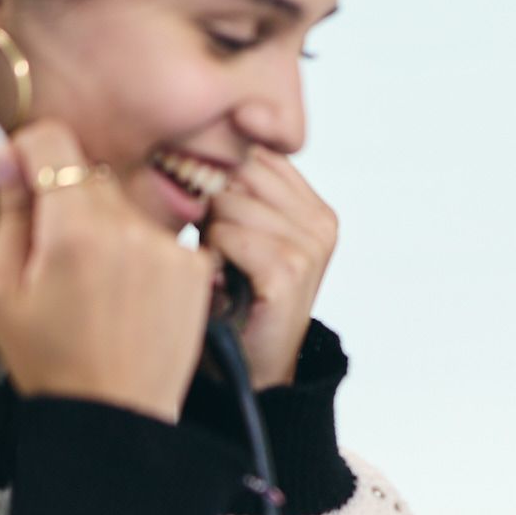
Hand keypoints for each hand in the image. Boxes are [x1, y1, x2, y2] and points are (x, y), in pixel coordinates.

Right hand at [0, 121, 212, 421]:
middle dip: (66, 200)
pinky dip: (140, 253)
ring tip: (94, 286)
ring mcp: (168, 247)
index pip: (51, 140)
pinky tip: (127, 297)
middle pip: (88, 172)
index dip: (28, 153)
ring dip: (105, 228)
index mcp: (73, 232)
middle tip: (56, 257)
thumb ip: (6, 213)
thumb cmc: (51, 363)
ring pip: (123, 204)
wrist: (113, 420)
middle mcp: (128, 230)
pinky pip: (158, 234)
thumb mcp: (1, 291)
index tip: (21, 177)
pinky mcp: (195, 266)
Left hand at [202, 147, 336, 390]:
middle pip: (239, 170)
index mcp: (312, 206)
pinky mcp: (292, 269)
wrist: (247, 371)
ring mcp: (311, 245)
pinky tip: (221, 282)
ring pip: (229, 200)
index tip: (207, 211)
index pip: (255, 153)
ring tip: (219, 269)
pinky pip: (229, 234)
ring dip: (208, 235)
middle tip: (214, 250)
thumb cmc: (232, 299)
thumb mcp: (237, 233)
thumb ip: (233, 188)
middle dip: (212, 205)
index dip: (220, 174)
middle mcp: (321, 220)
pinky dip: (212, 256)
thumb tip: (194, 143)